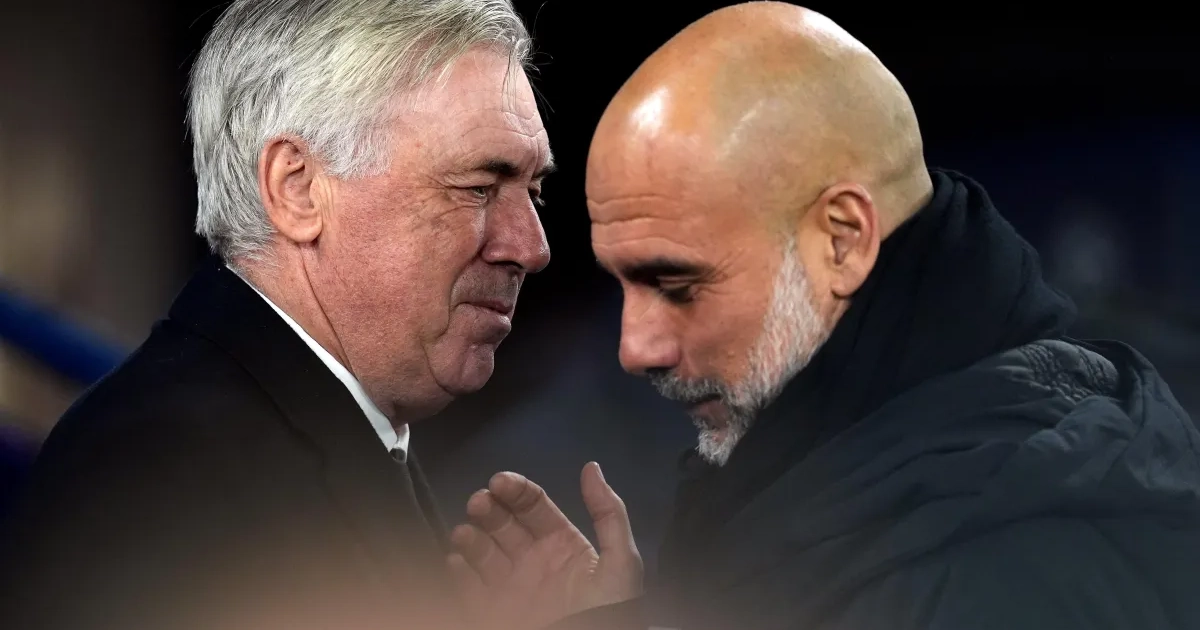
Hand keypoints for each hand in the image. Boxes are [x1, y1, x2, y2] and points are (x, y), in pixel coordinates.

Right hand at [447, 462, 642, 629]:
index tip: (499, 481)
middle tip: (479, 502)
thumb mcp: (620, 561)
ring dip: (471, 537)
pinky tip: (456, 561)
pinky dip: (458, 573)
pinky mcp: (492, 610)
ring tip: (464, 534)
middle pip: (503, 523)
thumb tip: (591, 467)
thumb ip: (609, 514)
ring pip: (482, 551)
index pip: (534, 506)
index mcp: (562, 543)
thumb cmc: (608, 609)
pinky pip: (468, 588)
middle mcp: (533, 559)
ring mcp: (511, 585)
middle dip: (489, 508)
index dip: (516, 490)